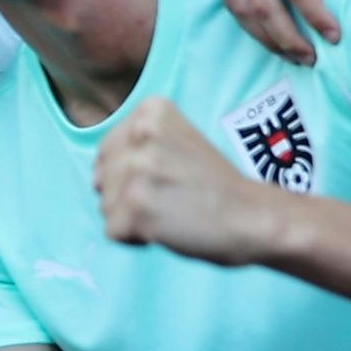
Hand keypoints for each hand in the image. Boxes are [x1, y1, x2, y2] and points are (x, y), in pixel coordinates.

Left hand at [95, 98, 283, 264]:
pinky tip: (170, 227)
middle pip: (102, 179)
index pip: (108, 151)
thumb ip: (135, 146)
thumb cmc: (214, 186)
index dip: (134, 173)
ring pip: (105, 206)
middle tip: (174, 196)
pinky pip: (113, 232)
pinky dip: (137, 239)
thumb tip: (95, 176)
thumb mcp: (176, 142)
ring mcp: (138, 168)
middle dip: (129, 197)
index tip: (171, 175)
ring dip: (133, 218)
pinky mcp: (137, 205)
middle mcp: (141, 132)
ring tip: (173, 210)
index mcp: (150, 111)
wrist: (255, 217)